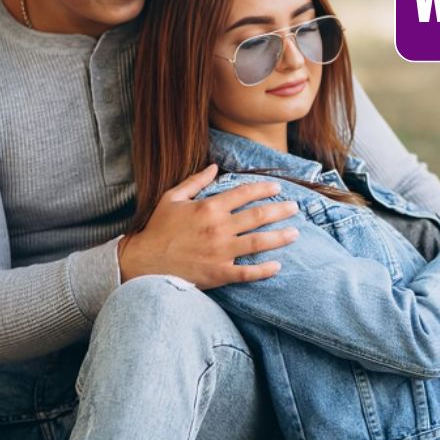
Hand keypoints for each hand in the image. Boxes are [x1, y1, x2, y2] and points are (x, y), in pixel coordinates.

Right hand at [120, 164, 298, 288]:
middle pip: (257, 216)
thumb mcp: (172, 198)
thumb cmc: (158, 229)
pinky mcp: (218, 273)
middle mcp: (218, 228)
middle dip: (279, 210)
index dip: (263, 188)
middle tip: (295, 207)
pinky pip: (246, 272)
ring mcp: (220, 251)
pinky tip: (277, 266)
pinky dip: (264, 270)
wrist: (144, 262)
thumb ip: (195, 181)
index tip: (277, 187)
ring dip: (279, 237)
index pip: (243, 193)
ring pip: (258, 242)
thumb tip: (214, 166)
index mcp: (208, 208)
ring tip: (295, 233)